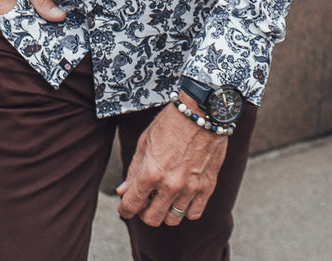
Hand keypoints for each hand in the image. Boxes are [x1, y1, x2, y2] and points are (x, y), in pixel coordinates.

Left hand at [116, 103, 227, 226]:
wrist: (202, 110)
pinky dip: (186, 210)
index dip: (125, 209)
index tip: (126, 207)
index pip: (131, 206)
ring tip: (165, 197)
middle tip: (146, 201)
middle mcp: (170, 185)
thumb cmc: (170, 122)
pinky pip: (194, 213)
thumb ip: (134, 170)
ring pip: (173, 219)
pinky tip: (182, 197)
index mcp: (151, 172)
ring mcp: (190, 188)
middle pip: (152, 219)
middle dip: (144, 212)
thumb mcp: (145, 142)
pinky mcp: (207, 186)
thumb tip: (124, 191)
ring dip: (165, 211)